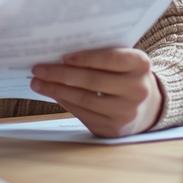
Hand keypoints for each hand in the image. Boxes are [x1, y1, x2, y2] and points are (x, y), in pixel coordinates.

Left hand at [31, 47, 163, 137]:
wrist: (145, 107)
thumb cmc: (125, 75)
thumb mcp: (124, 61)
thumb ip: (102, 55)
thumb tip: (58, 55)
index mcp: (141, 64)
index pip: (111, 58)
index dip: (86, 58)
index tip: (63, 56)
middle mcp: (137, 90)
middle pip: (92, 80)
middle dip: (61, 74)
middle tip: (38, 68)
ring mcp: (126, 112)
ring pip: (84, 99)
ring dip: (56, 90)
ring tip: (37, 82)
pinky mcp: (113, 128)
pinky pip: (83, 113)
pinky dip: (64, 102)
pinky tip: (52, 94)